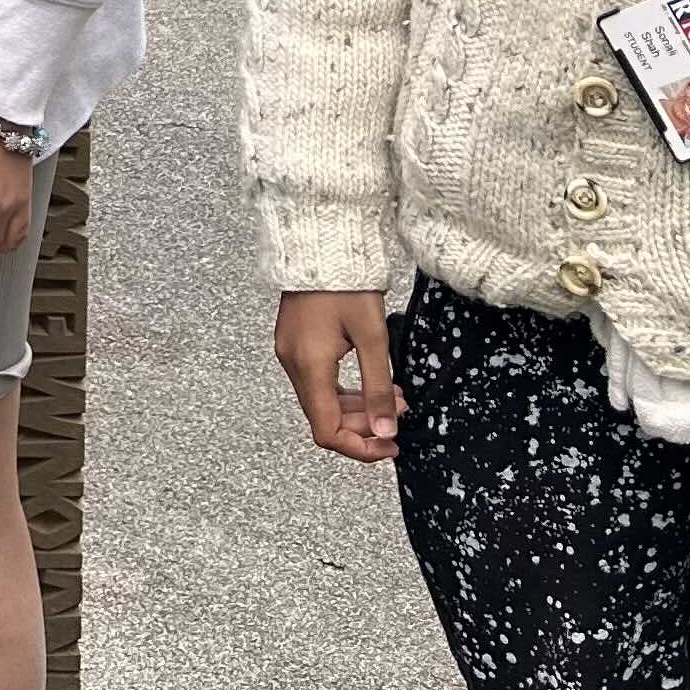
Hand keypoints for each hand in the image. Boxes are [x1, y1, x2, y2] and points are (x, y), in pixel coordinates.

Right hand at [272, 290, 402, 462]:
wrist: (321, 241)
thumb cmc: (347, 282)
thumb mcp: (372, 336)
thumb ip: (378, 388)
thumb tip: (385, 431)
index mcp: (310, 365)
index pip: (327, 431)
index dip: (359, 448)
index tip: (390, 446)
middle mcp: (293, 363)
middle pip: (324, 418)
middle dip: (363, 426)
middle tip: (399, 415)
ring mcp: (290, 352)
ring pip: (321, 400)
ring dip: (356, 407)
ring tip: (393, 398)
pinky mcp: (294, 342)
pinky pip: (317, 381)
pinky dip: (343, 390)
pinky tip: (370, 382)